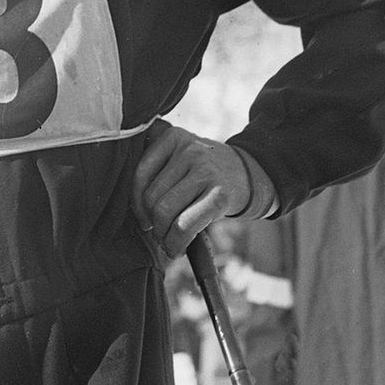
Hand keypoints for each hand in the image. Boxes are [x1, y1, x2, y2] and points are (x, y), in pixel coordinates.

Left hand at [132, 120, 251, 258]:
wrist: (250, 176)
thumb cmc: (205, 174)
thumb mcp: (182, 159)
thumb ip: (158, 172)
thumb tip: (134, 211)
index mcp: (173, 137)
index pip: (140, 174)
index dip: (136, 204)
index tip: (144, 220)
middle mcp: (188, 149)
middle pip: (153, 196)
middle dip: (153, 223)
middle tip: (159, 234)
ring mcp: (205, 170)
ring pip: (166, 212)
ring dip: (164, 236)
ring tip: (170, 242)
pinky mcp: (220, 193)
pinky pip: (186, 225)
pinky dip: (177, 243)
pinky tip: (178, 247)